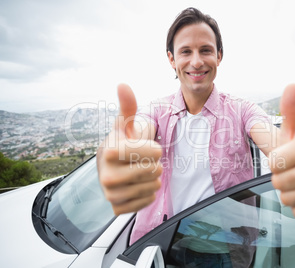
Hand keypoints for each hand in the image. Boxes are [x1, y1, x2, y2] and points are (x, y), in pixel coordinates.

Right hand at [98, 84, 161, 214]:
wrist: (109, 167)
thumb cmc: (121, 143)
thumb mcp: (124, 125)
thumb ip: (127, 106)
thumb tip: (123, 84)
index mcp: (110, 152)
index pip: (155, 151)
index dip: (154, 148)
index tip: (143, 146)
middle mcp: (107, 177)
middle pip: (155, 170)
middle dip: (153, 163)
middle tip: (139, 160)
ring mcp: (111, 195)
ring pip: (154, 186)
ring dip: (152, 178)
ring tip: (138, 171)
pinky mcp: (117, 208)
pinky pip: (148, 200)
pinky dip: (148, 192)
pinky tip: (136, 184)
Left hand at [270, 84, 294, 218]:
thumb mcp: (289, 129)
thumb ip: (289, 109)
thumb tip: (292, 85)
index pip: (276, 162)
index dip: (273, 162)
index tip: (281, 157)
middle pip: (282, 182)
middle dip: (278, 178)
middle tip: (288, 172)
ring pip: (290, 200)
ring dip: (286, 194)